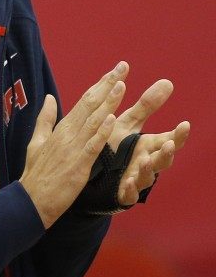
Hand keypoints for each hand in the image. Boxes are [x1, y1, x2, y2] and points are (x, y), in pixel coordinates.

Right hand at [20, 62, 128, 227]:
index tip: (114, 71)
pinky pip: (91, 146)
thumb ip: (45, 120)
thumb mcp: (38, 142)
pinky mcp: (77, 166)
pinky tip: (112, 119)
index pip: (84, 101)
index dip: (100, 84)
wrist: (30, 201)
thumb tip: (50, 98)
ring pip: (93, 121)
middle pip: (90, 105)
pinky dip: (101, 132)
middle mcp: (67, 135)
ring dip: (108, 103)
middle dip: (107, 85)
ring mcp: (72, 149)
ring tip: (121, 85)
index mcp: (61, 129)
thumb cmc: (36, 174)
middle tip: (123, 67)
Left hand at [107, 79, 189, 205]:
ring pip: (148, 178)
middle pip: (162, 160)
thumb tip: (168, 82)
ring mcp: (136, 180)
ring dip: (149, 169)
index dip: (178, 135)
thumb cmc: (114, 146)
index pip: (169, 140)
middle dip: (167, 153)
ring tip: (146, 161)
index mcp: (148, 146)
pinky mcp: (123, 194)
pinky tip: (129, 182)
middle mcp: (146, 163)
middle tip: (169, 144)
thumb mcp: (128, 124)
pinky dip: (131, 189)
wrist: (92, 173)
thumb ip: (146, 105)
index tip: (185, 124)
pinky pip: (130, 194)